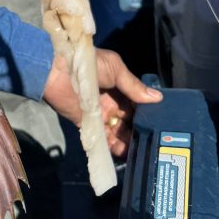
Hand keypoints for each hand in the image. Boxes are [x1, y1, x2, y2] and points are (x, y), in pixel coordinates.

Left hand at [42, 49, 162, 156]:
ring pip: (118, 132)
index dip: (147, 114)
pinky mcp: (88, 125)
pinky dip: (113, 147)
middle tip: (153, 142)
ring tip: (142, 151)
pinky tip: (126, 154)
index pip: (137, 105)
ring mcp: (100, 116)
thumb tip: (158, 98)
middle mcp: (112, 103)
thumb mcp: (116, 68)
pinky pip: (103, 139)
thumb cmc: (89, 64)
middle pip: (129, 121)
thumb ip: (134, 86)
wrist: (58, 71)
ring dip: (129, 141)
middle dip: (140, 131)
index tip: (161, 125)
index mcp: (119, 88)